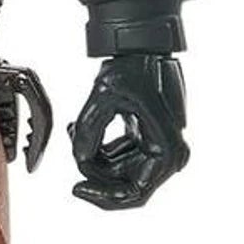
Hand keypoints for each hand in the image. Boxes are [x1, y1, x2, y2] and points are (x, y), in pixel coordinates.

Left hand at [69, 53, 189, 210]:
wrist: (143, 46)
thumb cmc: (133, 66)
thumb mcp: (103, 95)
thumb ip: (89, 130)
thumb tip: (80, 159)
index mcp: (166, 148)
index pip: (136, 192)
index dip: (104, 197)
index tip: (77, 188)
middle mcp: (168, 153)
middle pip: (126, 186)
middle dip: (96, 173)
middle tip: (75, 152)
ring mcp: (158, 147)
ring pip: (119, 172)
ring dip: (94, 159)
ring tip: (76, 131)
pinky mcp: (147, 139)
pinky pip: (119, 157)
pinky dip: (99, 149)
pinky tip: (81, 130)